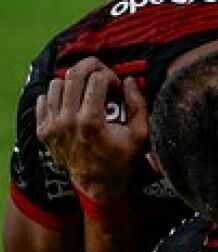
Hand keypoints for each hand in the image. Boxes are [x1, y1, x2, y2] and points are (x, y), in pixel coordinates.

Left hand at [35, 58, 147, 200]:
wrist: (97, 184)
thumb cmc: (121, 159)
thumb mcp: (140, 134)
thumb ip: (138, 104)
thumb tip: (129, 81)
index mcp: (91, 121)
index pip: (97, 79)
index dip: (111, 77)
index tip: (117, 88)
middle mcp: (67, 121)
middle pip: (73, 75)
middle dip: (91, 67)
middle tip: (101, 74)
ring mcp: (52, 126)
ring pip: (56, 84)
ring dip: (73, 82)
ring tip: (85, 91)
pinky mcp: (43, 131)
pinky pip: (43, 100)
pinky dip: (56, 95)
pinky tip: (71, 102)